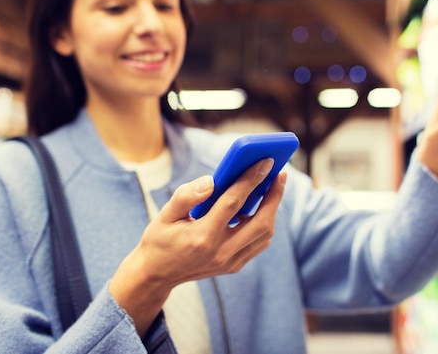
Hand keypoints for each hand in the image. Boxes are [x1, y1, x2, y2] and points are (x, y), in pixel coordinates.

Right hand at [109, 158, 286, 335]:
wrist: (156, 275)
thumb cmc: (160, 239)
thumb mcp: (165, 215)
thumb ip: (186, 196)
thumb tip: (211, 181)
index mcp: (202, 236)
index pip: (233, 202)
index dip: (251, 179)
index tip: (266, 162)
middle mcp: (220, 251)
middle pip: (260, 221)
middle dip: (274, 195)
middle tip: (281, 173)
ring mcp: (230, 261)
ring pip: (264, 233)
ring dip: (272, 208)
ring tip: (274, 186)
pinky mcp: (234, 266)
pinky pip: (259, 243)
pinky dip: (265, 223)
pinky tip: (263, 206)